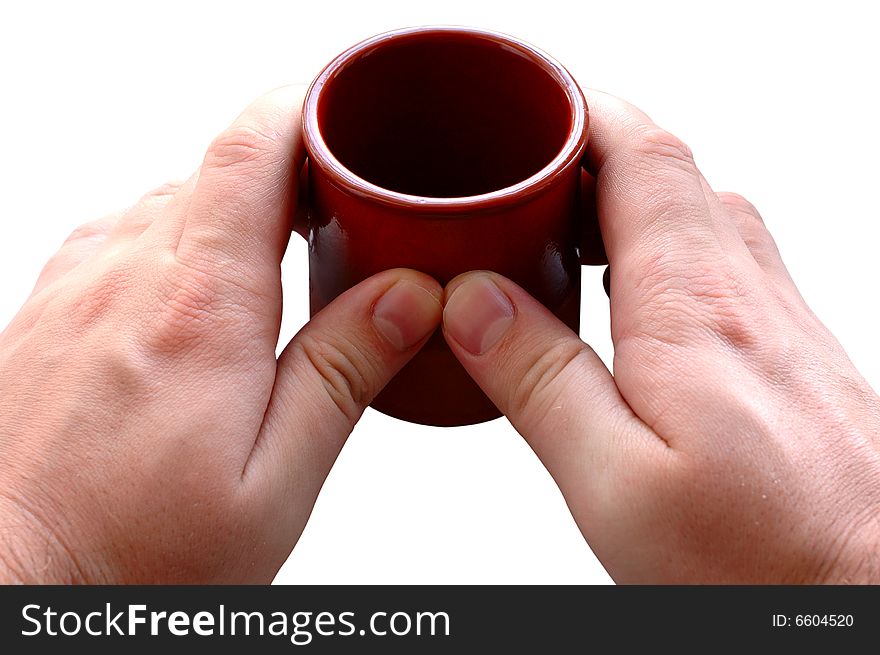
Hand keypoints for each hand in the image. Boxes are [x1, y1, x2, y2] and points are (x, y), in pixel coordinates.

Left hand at [0, 87, 441, 582]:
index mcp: (200, 309)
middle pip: (219, 166)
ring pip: (175, 196)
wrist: (18, 586)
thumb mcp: (274, 481)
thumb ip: (343, 372)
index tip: (349, 118)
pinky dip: (182, 236)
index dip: (306, 109)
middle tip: (342, 207)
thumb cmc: (136, 554)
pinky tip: (203, 288)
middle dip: (290, 167)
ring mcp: (77, 285)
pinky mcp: (50, 307)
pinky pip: (127, 232)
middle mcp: (127, 276)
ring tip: (283, 250)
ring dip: (237, 206)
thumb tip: (408, 293)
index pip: (250, 150)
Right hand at [441, 91, 879, 582]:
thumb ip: (540, 382)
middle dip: (592, 154)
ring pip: (700, 213)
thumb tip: (474, 301)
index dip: (583, 113)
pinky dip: (663, 248)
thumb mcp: (616, 484)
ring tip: (564, 229)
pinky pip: (723, 261)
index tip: (529, 108)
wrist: (865, 599)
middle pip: (671, 174)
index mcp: (694, 309)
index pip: (644, 156)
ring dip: (629, 200)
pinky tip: (631, 300)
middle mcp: (748, 297)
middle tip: (526, 177)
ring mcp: (780, 321)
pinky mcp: (792, 356)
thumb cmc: (764, 561)